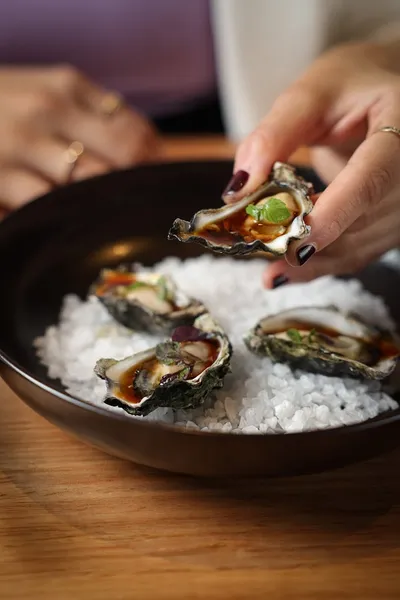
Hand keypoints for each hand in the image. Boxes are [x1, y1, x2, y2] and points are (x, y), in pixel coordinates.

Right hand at [0, 65, 159, 216]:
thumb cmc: (3, 104)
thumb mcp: (46, 90)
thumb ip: (95, 112)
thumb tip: (150, 148)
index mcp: (66, 87)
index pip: (133, 128)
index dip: (154, 160)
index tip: (157, 180)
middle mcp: (46, 112)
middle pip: (121, 156)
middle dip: (136, 183)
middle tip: (137, 202)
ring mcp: (20, 147)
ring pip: (88, 184)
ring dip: (104, 201)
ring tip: (107, 211)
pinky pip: (45, 206)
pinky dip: (63, 216)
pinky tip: (68, 217)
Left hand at [224, 42, 399, 287]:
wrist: (386, 96)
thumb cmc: (352, 86)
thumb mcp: (311, 94)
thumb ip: (274, 136)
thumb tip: (239, 188)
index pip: (371, 179)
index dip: (333, 214)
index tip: (292, 239)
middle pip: (361, 221)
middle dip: (307, 239)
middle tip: (256, 247)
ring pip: (357, 246)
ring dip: (308, 261)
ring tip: (267, 268)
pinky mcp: (390, 223)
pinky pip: (356, 254)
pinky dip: (318, 266)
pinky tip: (285, 272)